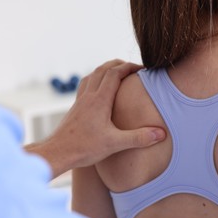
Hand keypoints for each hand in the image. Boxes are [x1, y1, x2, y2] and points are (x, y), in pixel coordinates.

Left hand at [26, 60, 165, 177]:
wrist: (57, 153)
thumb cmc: (84, 148)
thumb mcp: (115, 144)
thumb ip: (139, 138)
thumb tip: (161, 133)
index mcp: (99, 100)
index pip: (115, 73)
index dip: (130, 67)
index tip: (144, 69)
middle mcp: (89, 96)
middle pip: (103, 69)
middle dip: (120, 64)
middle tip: (134, 68)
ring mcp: (80, 101)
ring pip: (93, 75)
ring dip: (107, 69)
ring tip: (119, 73)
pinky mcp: (76, 108)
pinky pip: (85, 85)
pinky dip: (95, 79)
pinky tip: (100, 89)